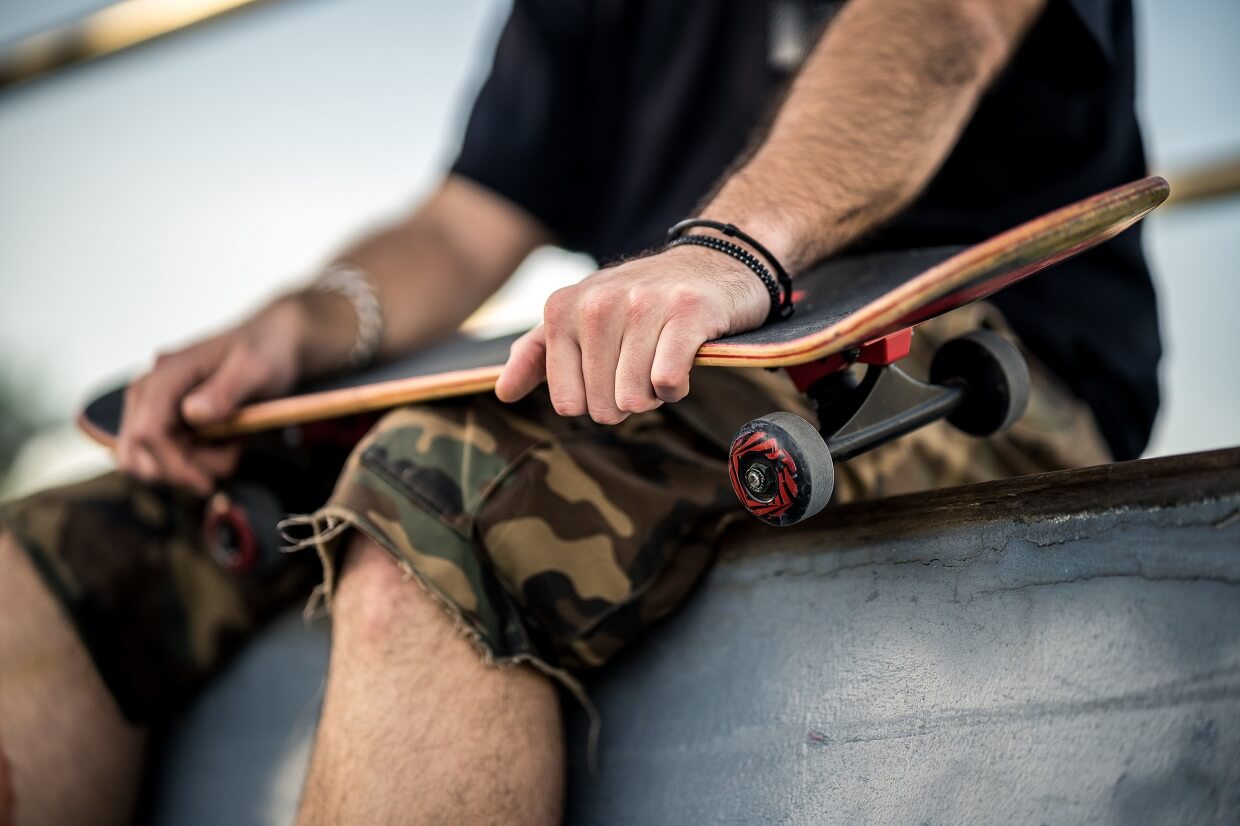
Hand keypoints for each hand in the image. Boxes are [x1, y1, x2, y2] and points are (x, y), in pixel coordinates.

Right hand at [115, 300, 308, 494]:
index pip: (149, 431)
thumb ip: (225, 391)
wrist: (274, 341)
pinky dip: (188, 463)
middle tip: (229, 460)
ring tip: (230, 448)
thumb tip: (193, 414)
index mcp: (166, 373)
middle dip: (181, 470)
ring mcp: (155, 404)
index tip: (208, 483)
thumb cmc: (267, 351)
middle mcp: (150, 389)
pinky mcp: (166, 418)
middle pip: (137, 452)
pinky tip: (221, 446)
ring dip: (187, 469)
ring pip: (146, 460)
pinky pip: (161, 455)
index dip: (174, 465)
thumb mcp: (255, 369)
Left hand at [495, 243, 769, 422]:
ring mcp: (643, 304)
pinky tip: (684, 366)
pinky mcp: (687, 312)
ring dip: (655, 394)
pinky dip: (677, 387)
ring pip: (635, 398)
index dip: (595, 401)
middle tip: (642, 367)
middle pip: (602, 405)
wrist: (713, 262)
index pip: (567, 401)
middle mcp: (597, 303)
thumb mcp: (581, 317)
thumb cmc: (641, 301)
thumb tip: (504, 392)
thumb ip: (538, 354)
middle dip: (626, 401)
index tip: (611, 374)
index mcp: (562, 308)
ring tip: (662, 362)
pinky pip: (667, 381)